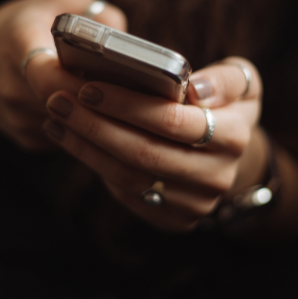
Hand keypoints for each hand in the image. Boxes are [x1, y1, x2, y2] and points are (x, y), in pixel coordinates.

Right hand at [0, 0, 125, 149]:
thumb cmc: (19, 27)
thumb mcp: (54, 1)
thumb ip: (95, 12)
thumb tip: (128, 41)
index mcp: (17, 45)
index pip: (49, 75)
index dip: (83, 82)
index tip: (111, 77)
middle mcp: (12, 87)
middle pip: (69, 105)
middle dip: (103, 100)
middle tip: (137, 92)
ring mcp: (18, 120)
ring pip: (74, 124)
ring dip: (99, 115)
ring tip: (124, 99)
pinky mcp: (27, 140)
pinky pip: (69, 137)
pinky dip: (86, 125)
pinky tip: (96, 109)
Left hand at [42, 57, 263, 231]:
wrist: (227, 155)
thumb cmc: (224, 106)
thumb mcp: (241, 82)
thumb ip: (225, 79)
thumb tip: (195, 89)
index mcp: (234, 137)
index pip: (172, 121)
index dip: (127, 105)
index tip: (89, 87)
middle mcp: (217, 177)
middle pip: (143, 153)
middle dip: (94, 125)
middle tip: (58, 101)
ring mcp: (194, 204)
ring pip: (128, 176)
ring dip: (85, 146)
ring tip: (56, 118)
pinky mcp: (173, 220)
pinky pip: (126, 193)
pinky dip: (94, 164)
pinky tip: (71, 138)